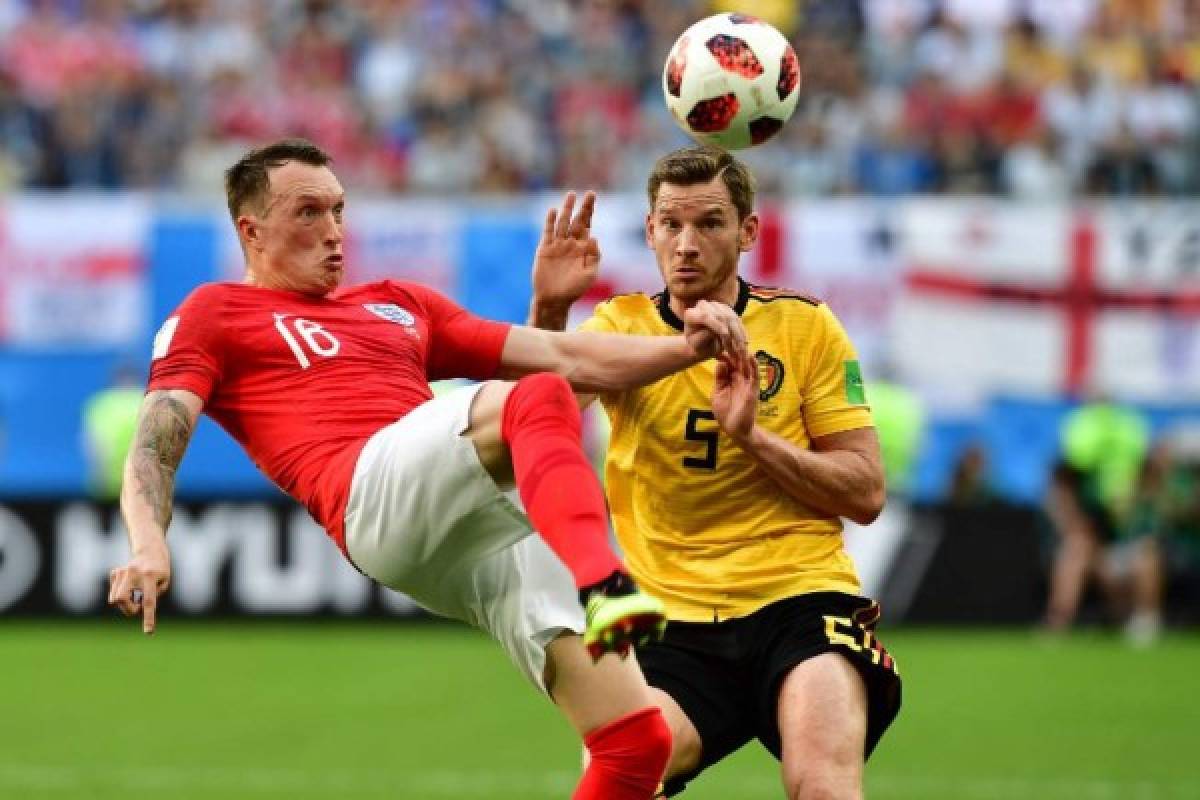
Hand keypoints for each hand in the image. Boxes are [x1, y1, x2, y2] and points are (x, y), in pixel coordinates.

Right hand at [108, 545, 170, 633]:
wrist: (150, 551)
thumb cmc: (161, 570)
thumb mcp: (164, 582)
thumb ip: (151, 597)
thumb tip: (134, 608)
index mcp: (150, 576)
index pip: (148, 601)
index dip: (148, 618)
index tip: (149, 632)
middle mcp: (133, 572)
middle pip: (121, 599)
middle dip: (128, 609)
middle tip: (137, 608)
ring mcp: (122, 571)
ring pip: (115, 599)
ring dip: (125, 603)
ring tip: (135, 595)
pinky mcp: (115, 572)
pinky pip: (113, 593)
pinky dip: (121, 595)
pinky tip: (130, 586)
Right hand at [532, 191, 600, 311]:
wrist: (554, 299)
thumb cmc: (574, 289)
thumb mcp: (590, 275)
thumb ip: (594, 257)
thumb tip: (594, 237)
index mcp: (582, 248)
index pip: (587, 225)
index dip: (590, 211)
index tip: (593, 197)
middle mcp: (570, 243)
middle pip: (577, 220)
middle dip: (583, 207)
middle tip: (591, 193)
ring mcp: (557, 245)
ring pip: (563, 223)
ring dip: (567, 209)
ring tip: (571, 196)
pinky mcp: (545, 249)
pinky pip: (548, 232)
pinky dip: (550, 221)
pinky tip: (554, 211)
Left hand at [682, 300, 748, 360]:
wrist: (701, 344)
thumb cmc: (696, 346)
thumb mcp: (696, 345)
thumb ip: (702, 337)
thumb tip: (713, 331)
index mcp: (691, 314)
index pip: (705, 316)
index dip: (717, 325)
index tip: (726, 336)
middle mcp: (703, 306)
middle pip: (721, 316)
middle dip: (731, 334)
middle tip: (736, 349)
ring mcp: (715, 306)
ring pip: (732, 318)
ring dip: (739, 335)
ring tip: (742, 351)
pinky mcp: (727, 309)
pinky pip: (737, 320)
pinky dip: (742, 332)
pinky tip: (745, 344)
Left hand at [713, 349, 758, 442]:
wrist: (735, 430)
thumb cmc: (725, 413)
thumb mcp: (717, 394)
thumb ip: (719, 379)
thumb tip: (721, 363)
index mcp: (730, 379)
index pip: (727, 363)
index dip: (723, 353)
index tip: (715, 343)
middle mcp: (739, 379)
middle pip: (737, 361)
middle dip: (733, 350)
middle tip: (729, 336)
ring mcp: (747, 384)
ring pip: (747, 366)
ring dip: (744, 354)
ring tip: (740, 341)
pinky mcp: (753, 390)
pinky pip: (754, 376)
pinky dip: (754, 366)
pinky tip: (751, 357)